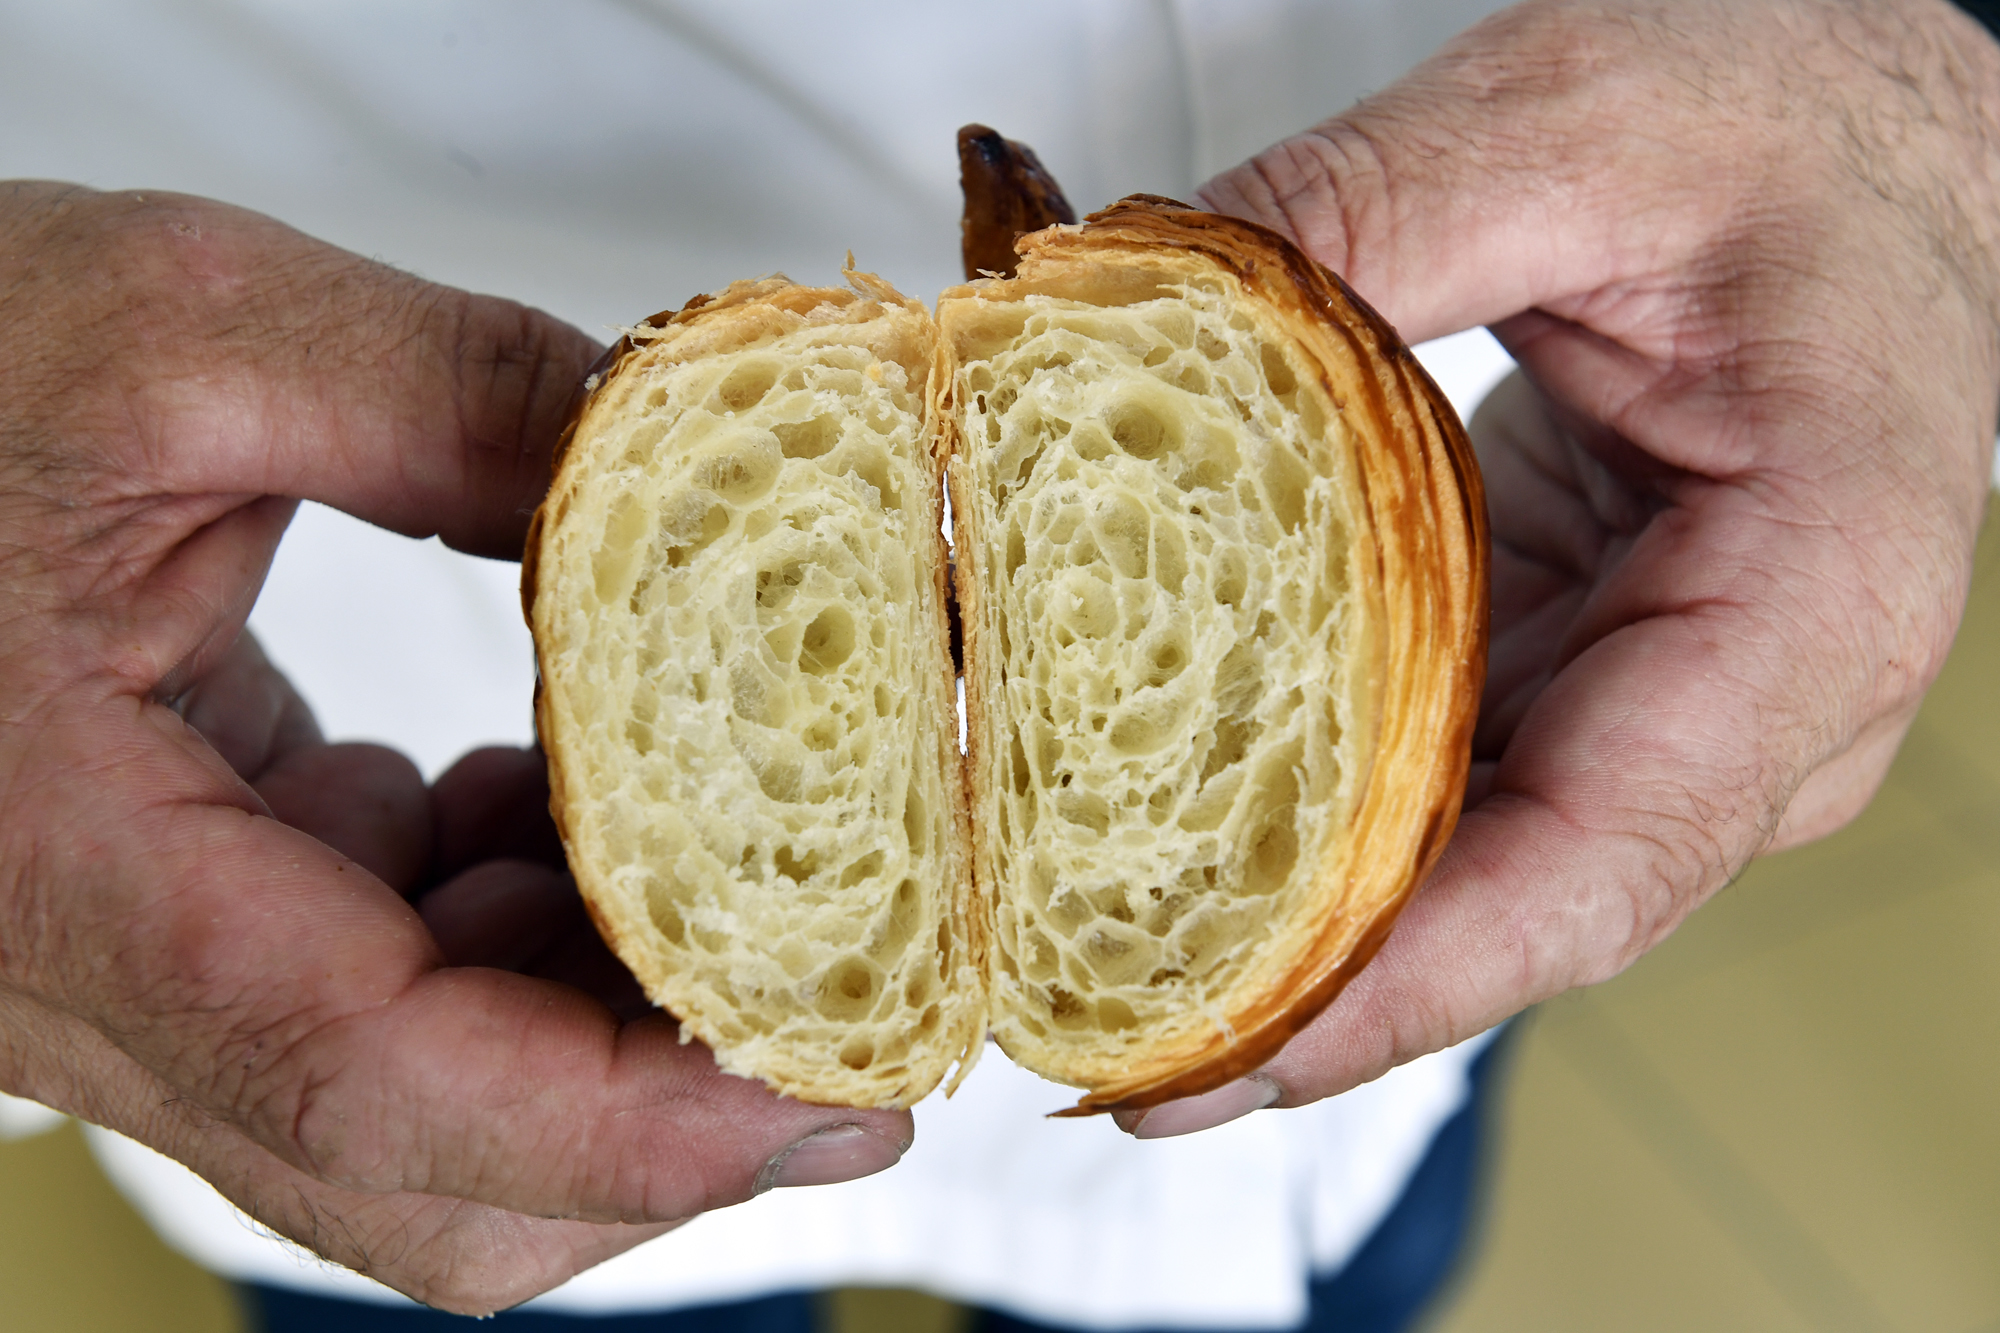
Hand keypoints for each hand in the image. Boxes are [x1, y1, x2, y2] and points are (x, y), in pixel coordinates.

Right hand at [0, 184, 911, 1310]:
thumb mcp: (184, 330)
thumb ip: (464, 396)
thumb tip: (699, 484)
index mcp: (58, 872)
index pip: (377, 1085)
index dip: (635, 1124)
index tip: (843, 1095)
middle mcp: (79, 982)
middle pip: (427, 1168)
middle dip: (662, 1116)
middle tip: (856, 1018)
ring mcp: (123, 972)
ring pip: (418, 1103)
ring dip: (600, 1008)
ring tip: (728, 848)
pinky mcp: (170, 915)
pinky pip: (376, 996)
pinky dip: (513, 932)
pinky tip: (566, 801)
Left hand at [1122, 0, 1999, 1134]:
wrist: (1865, 132)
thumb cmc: (1791, 129)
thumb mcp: (1577, 128)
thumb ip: (1355, 215)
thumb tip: (1114, 307)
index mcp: (1811, 603)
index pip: (1599, 865)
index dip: (1400, 987)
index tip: (1218, 1055)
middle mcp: (1750, 707)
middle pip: (1512, 918)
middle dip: (1300, 1002)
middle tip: (1086, 1051)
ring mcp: (1661, 707)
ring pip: (1465, 878)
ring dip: (1284, 934)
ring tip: (1089, 977)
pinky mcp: (1577, 674)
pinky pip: (1439, 788)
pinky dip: (1305, 824)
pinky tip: (1162, 838)